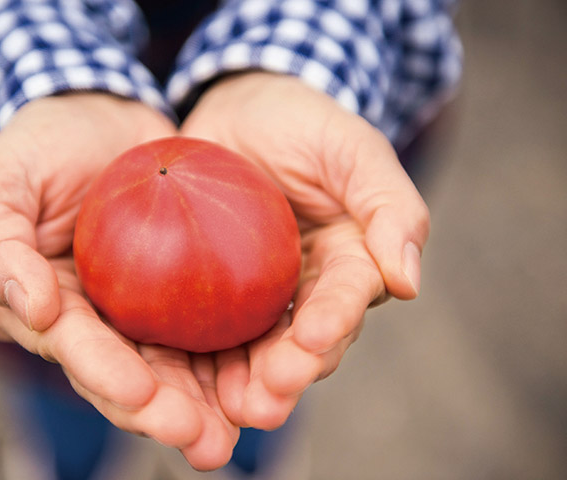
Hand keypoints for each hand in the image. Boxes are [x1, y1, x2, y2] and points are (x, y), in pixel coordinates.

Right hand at [0, 93, 238, 469]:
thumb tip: (32, 311)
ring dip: (209, 403)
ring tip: (246, 428)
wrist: (99, 114)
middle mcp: (94, 322)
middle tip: (208, 442)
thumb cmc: (39, 147)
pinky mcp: (181, 290)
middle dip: (166, 413)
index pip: (76, 350)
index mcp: (44, 310)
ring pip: (176, 366)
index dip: (106, 376)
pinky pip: (212, 324)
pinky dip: (239, 352)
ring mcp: (139, 311)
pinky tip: (272, 371)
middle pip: (131, 376)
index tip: (144, 396)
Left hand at [180, 72, 429, 428]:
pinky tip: (178, 381)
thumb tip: (409, 281)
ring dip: (246, 384)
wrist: (238, 110)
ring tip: (229, 410)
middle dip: (289, 372)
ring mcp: (260, 295)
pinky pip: (207, 329)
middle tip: (265, 399)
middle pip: (304, 341)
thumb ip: (389, 206)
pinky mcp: (214, 293)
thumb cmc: (302, 122)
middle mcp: (309, 289)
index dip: (333, 320)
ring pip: (258, 349)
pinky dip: (198, 359)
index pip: (348, 296)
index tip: (311, 338)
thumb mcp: (352, 148)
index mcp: (351, 260)